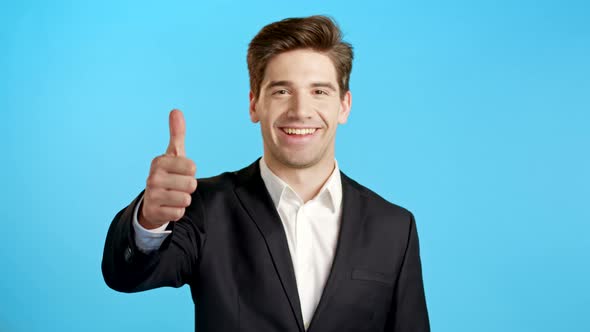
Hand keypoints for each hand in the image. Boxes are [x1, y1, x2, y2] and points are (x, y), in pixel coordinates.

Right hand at [139, 109, 197, 228]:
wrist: (151, 202)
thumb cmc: (168, 175)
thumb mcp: (173, 155)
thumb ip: (177, 134)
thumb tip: (176, 110)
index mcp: (159, 161)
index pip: (192, 167)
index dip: (190, 172)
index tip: (180, 173)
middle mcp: (153, 177)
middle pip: (191, 184)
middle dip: (188, 187)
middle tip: (177, 186)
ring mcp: (152, 195)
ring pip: (186, 199)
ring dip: (183, 199)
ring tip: (173, 196)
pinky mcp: (155, 212)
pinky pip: (179, 212)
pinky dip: (178, 211)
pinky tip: (169, 206)